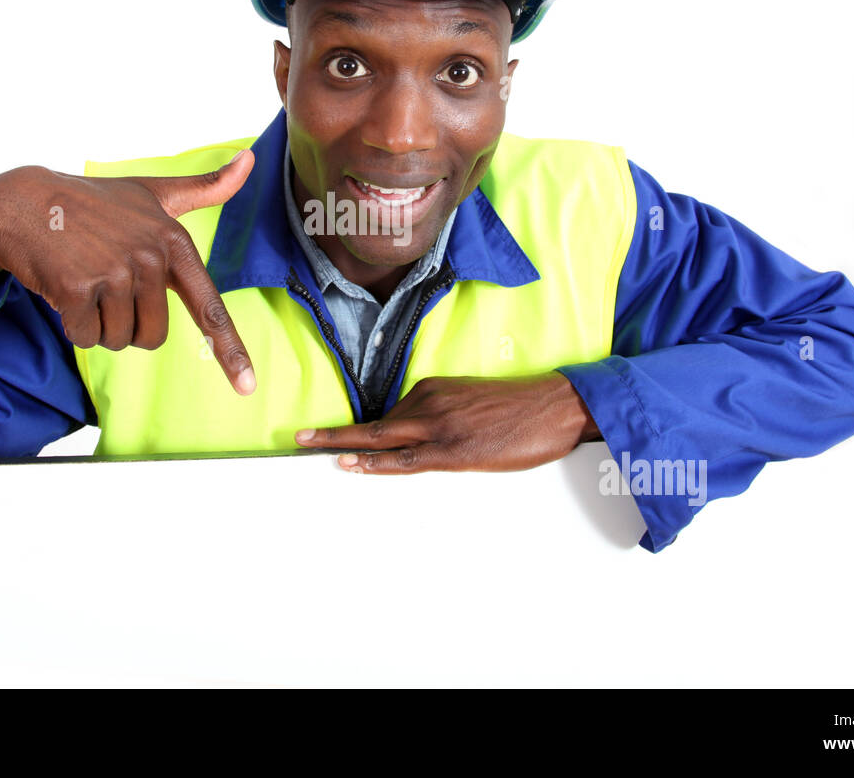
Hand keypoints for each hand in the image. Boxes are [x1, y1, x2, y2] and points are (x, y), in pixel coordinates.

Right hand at [0, 149, 257, 394]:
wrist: (23, 202)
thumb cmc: (94, 202)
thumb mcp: (153, 192)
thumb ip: (205, 187)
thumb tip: (252, 158)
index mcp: (174, 241)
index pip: (208, 306)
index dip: (229, 350)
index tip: (247, 386)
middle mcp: (149, 257)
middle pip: (153, 336)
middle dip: (127, 325)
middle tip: (106, 285)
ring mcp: (114, 271)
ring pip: (119, 339)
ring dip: (98, 324)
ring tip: (85, 280)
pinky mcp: (78, 287)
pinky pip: (86, 338)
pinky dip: (72, 324)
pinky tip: (64, 288)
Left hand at [295, 372, 598, 472]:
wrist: (554, 405)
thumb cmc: (519, 407)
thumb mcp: (472, 401)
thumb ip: (441, 412)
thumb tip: (417, 434)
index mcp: (434, 388)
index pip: (387, 411)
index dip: (356, 426)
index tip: (329, 432)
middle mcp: (429, 402)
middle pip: (373, 423)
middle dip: (333, 432)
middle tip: (299, 438)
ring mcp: (439, 426)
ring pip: (381, 439)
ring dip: (344, 446)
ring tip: (311, 450)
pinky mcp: (453, 450)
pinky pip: (405, 459)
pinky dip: (374, 463)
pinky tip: (352, 465)